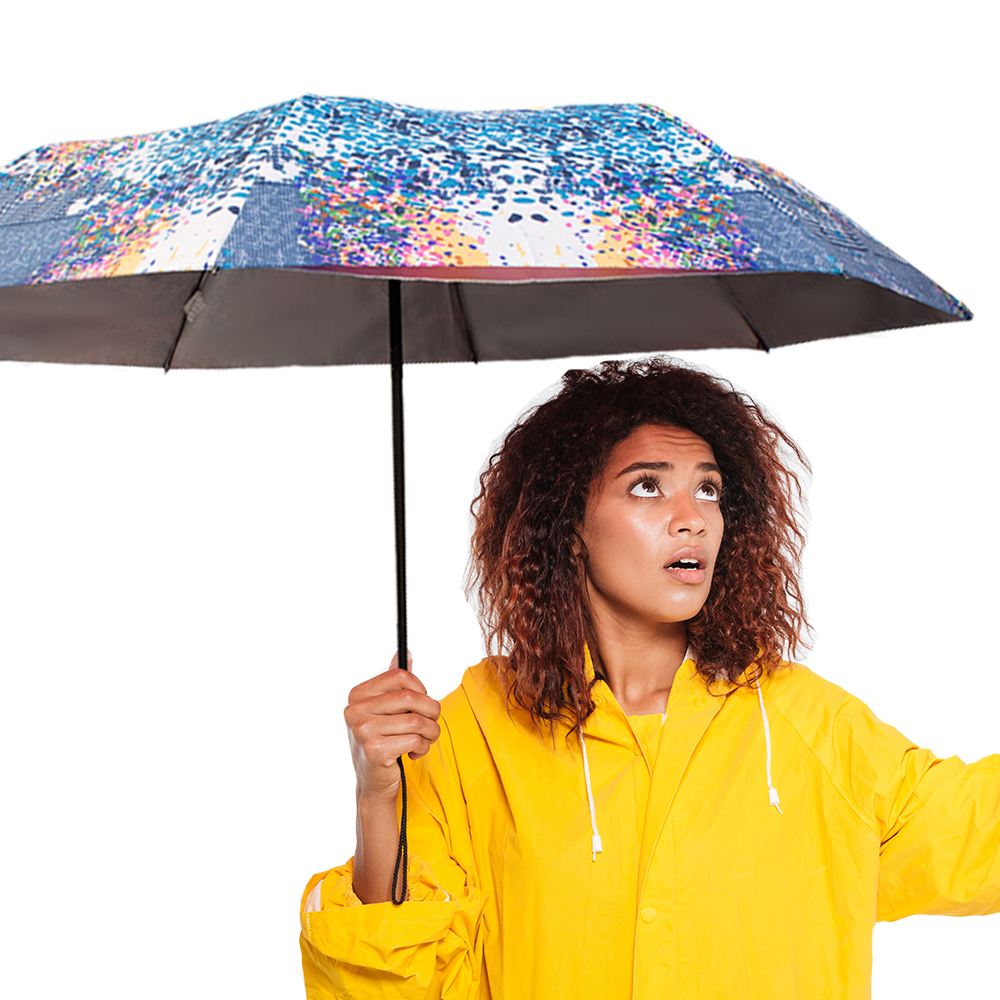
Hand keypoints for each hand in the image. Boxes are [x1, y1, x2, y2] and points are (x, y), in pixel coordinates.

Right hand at [344, 652, 441, 802]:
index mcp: (357, 695)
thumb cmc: (383, 742)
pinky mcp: (373, 751)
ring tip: (425, 740)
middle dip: (432, 711)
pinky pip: (414, 740)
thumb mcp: (385, 710)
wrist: (373, 783)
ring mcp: (362, 731)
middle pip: (411, 697)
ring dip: (430, 732)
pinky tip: (413, 753)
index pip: (400, 676)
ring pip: (416, 720)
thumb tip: (404, 653)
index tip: (422, 702)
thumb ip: (393, 683)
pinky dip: (423, 747)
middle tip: (432, 723)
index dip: (421, 689)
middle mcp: (355, 711)